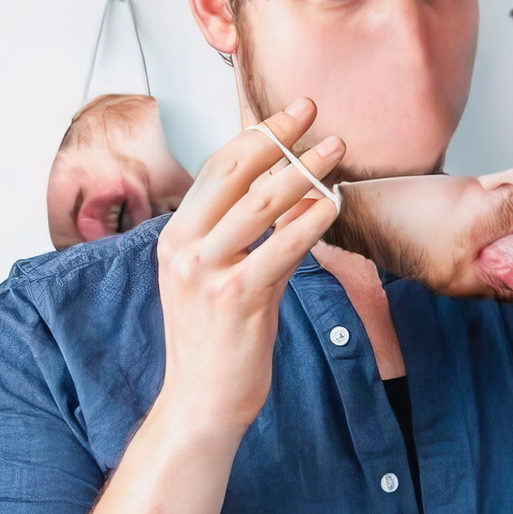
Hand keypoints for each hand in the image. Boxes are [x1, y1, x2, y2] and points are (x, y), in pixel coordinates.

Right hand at [155, 98, 344, 436]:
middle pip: (237, 174)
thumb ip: (251, 233)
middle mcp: (185, 247)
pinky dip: (311, 220)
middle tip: (317, 114)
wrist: (201, 401)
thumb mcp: (220, 274)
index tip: (291, 112)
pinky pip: (281, 247)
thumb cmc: (217, 338)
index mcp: (177, 235)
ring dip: (304, 171)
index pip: (218, 168)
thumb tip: (298, 189)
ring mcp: (208, 272)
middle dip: (280, 138)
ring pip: (261, 204)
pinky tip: (333, 204)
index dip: (257, 135)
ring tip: (336, 152)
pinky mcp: (237, 298)